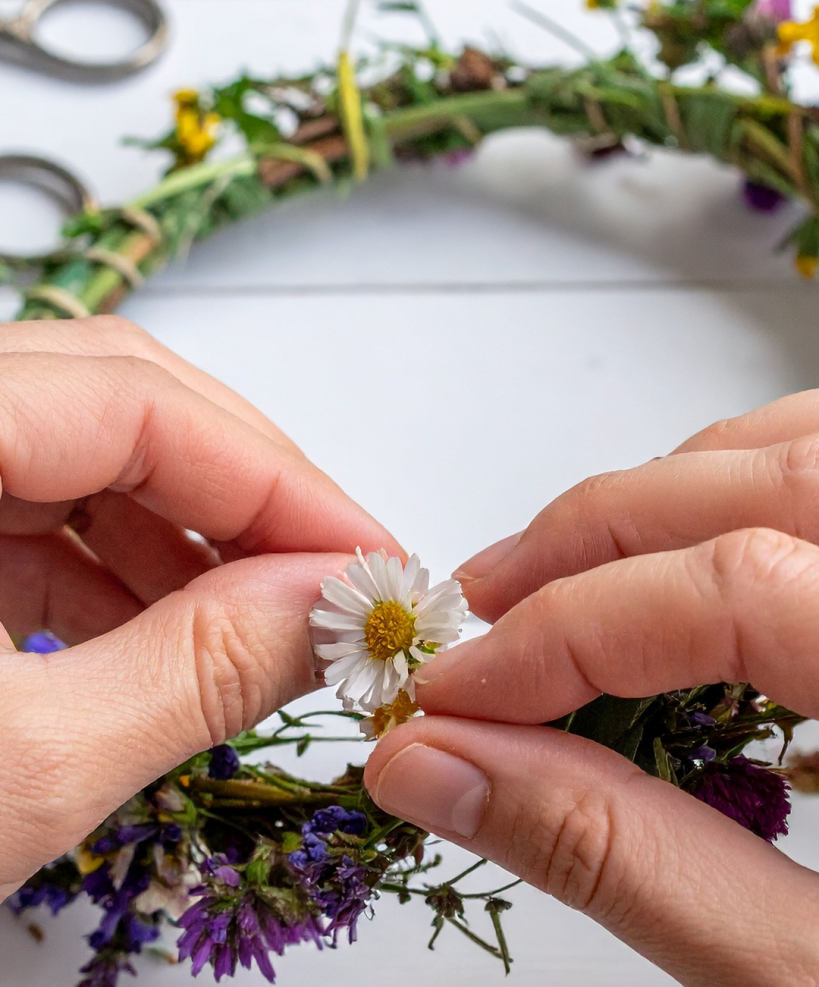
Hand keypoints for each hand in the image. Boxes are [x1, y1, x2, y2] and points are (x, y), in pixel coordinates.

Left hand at [0, 315, 399, 900]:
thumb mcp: (8, 773)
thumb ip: (193, 672)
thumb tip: (331, 607)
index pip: (132, 398)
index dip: (277, 476)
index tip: (367, 557)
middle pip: (113, 397)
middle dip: (243, 492)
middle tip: (328, 582)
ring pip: (78, 448)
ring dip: (186, 532)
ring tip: (261, 624)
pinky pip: (28, 506)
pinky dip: (113, 566)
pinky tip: (164, 635)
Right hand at [365, 391, 818, 986]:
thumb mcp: (807, 980)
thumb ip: (620, 856)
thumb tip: (447, 769)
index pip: (733, 591)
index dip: (565, 636)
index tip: (463, 691)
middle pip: (760, 484)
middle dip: (590, 533)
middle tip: (489, 600)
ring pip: (800, 448)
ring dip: (661, 493)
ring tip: (563, 563)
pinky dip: (735, 484)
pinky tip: (676, 543)